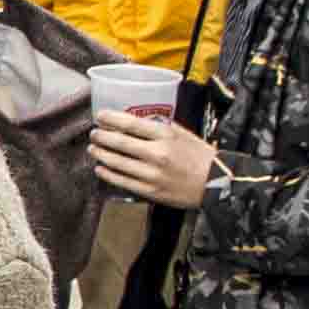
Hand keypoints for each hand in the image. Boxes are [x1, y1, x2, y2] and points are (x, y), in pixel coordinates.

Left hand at [90, 110, 215, 207]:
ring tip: (93, 149)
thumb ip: (158, 127)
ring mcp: (153, 174)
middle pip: (120, 142)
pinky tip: (100, 168)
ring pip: (118, 162)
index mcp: (166, 135)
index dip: (110, 119)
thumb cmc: (200, 156)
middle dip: (101, 136)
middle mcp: (158, 153)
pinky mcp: (151, 191)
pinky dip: (108, 174)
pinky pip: (123, 181)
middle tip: (93, 133)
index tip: (99, 116)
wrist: (216, 183)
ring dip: (101, 154)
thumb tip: (132, 122)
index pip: (130, 123)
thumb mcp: (182, 133)